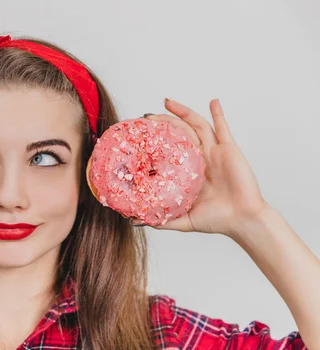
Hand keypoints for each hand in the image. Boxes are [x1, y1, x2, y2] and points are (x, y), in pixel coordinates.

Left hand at [132, 98, 267, 235]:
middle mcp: (201, 159)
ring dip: (183, 112)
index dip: (156, 141)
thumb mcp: (183, 220)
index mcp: (190, 172)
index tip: (140, 134)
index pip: (169, 150)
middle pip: (180, 133)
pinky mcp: (229, 150)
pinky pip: (223, 128)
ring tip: (167, 102)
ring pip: (197, 126)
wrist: (242, 220)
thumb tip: (134, 221)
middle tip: (147, 116)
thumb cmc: (217, 220)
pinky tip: (213, 101)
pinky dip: (218, 114)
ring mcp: (215, 152)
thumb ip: (161, 220)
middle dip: (164, 122)